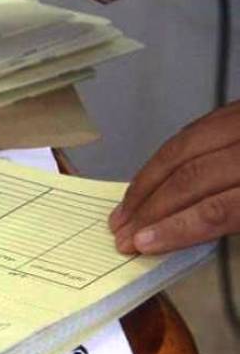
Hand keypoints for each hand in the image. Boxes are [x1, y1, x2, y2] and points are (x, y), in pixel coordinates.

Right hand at [109, 100, 239, 254]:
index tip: (142, 244)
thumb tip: (184, 232)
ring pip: (182, 149)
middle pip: (191, 178)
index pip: (216, 209)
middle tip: (123, 233)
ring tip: (124, 210)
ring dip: (146, 183)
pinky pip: (191, 130)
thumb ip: (234, 218)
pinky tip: (149, 177)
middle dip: (150, 209)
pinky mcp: (237, 109)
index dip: (174, 229)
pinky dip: (164, 157)